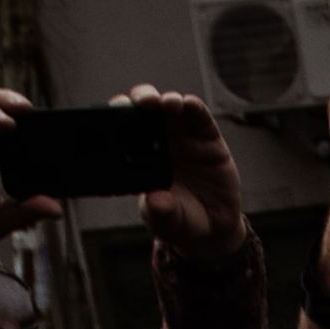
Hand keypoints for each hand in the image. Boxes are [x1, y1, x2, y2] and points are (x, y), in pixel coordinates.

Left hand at [119, 83, 243, 257]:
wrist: (214, 228)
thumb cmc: (181, 222)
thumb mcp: (168, 221)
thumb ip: (160, 211)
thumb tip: (155, 200)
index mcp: (140, 157)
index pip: (124, 129)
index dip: (118, 117)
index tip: (115, 114)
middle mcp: (160, 141)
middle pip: (145, 110)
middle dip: (141, 100)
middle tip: (142, 104)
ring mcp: (184, 137)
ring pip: (170, 107)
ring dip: (166, 100)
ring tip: (166, 105)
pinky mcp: (208, 138)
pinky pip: (199, 116)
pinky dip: (192, 106)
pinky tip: (188, 104)